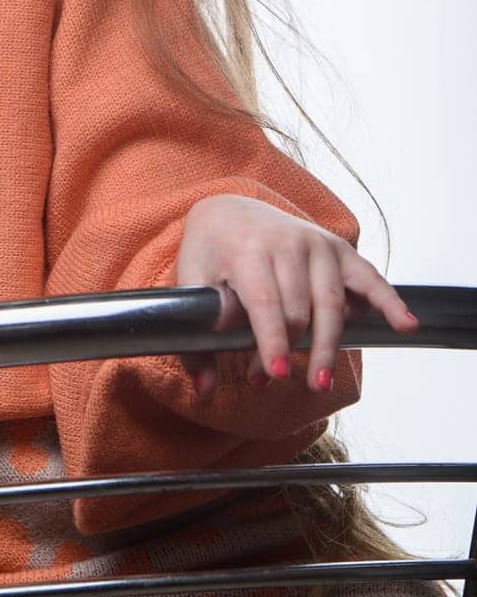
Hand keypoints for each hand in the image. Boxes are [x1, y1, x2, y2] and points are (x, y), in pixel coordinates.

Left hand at [172, 194, 419, 398]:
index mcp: (248, 248)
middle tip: (278, 382)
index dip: (272, 341)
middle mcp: (287, 242)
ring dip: (328, 345)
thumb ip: (196, 335)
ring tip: (320, 381)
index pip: (266, 301)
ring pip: (331, 302)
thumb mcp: (191, 282)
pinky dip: (389, 301)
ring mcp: (316, 243)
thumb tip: (205, 389)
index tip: (276, 376)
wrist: (229, 208)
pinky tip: (406, 325)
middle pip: (299, 308)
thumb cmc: (210, 250)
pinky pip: (368, 277)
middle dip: (291, 351)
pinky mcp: (337, 248)